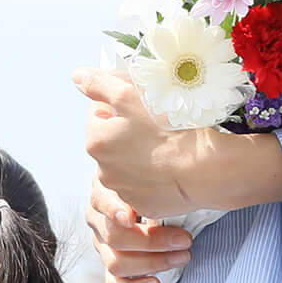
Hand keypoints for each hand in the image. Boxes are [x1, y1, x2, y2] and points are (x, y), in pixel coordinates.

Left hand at [71, 67, 281, 219]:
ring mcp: (125, 192)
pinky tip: (171, 165)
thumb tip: (77, 77)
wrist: (203, 170)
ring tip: (167, 145)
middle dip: (128, 132)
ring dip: (141, 155)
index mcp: (97, 142)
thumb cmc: (168, 128)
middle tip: (156, 123)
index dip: (118, 106)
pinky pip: (146, 186)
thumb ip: (99, 85)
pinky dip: (154, 176)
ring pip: (129, 165)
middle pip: (113, 142)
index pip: (98, 116)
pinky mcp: (146, 205)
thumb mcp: (130, 95)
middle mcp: (104, 171)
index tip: (139, 105)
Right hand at [88, 185, 193, 282]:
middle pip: (114, 237)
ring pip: (116, 263)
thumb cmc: (156, 186)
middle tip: (185, 240)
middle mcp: (98, 220)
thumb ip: (153, 184)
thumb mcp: (153, 177)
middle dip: (153, 241)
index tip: (131, 216)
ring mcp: (102, 246)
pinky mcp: (110, 267)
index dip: (113, 210)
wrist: (153, 199)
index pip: (101, 202)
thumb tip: (168, 198)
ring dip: (152, 263)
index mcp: (103, 193)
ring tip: (181, 257)